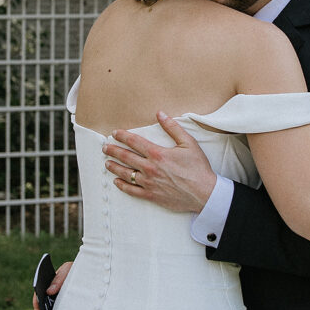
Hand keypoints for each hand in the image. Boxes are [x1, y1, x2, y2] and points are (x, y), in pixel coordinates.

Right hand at [32, 260, 72, 309]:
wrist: (91, 272)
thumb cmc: (77, 269)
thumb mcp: (68, 269)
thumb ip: (59, 278)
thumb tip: (48, 291)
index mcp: (49, 284)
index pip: (38, 295)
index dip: (37, 304)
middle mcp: (52, 294)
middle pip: (42, 306)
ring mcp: (59, 301)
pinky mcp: (67, 306)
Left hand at [102, 111, 216, 212]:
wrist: (204, 193)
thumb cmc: (198, 168)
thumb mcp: (188, 143)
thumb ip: (173, 128)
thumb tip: (160, 114)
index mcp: (157, 154)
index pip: (134, 142)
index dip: (123, 136)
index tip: (115, 133)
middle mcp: (150, 168)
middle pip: (125, 157)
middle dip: (113, 151)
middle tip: (105, 148)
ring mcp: (149, 183)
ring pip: (125, 174)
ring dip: (114, 167)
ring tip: (107, 163)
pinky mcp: (151, 195)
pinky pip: (132, 190)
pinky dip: (122, 185)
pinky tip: (116, 181)